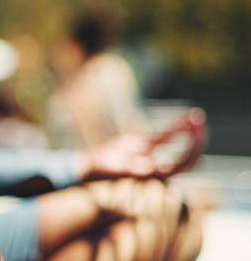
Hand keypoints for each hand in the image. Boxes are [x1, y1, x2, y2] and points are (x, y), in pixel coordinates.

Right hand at [74, 108, 206, 180]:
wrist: (86, 169)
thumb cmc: (98, 170)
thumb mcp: (113, 167)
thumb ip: (132, 166)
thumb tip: (154, 166)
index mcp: (152, 173)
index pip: (181, 164)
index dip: (191, 150)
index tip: (198, 135)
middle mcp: (154, 166)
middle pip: (184, 156)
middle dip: (194, 139)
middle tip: (202, 121)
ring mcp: (149, 156)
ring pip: (175, 145)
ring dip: (187, 130)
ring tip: (197, 116)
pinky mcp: (141, 147)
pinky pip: (163, 138)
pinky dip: (174, 128)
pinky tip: (183, 119)